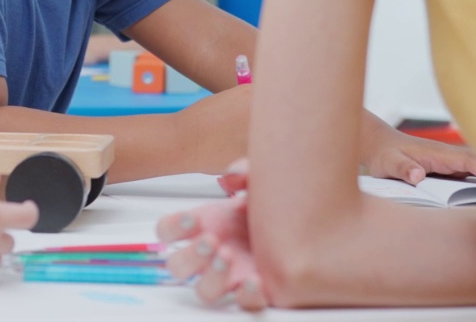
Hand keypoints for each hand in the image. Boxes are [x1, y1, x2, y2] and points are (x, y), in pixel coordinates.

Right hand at [156, 159, 268, 310]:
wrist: (308, 225)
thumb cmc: (274, 204)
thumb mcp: (260, 181)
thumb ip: (244, 171)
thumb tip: (230, 177)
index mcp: (205, 226)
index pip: (167, 232)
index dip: (171, 228)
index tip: (191, 220)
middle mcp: (211, 254)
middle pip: (177, 266)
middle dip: (190, 256)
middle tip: (211, 242)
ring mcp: (231, 276)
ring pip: (204, 291)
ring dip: (211, 277)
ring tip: (229, 257)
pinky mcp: (256, 291)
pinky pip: (245, 304)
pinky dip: (246, 296)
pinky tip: (255, 280)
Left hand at [359, 118, 475, 184]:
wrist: (380, 145)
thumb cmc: (385, 153)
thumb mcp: (388, 162)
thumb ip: (402, 167)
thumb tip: (418, 175)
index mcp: (441, 154)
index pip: (471, 161)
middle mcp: (451, 158)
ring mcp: (452, 166)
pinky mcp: (450, 173)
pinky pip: (469, 180)